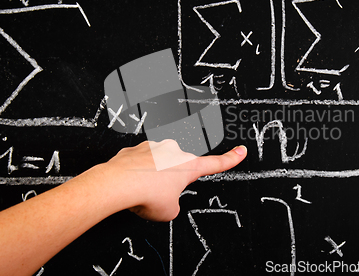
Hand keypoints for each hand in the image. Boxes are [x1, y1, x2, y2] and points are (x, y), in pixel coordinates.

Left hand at [94, 140, 246, 221]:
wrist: (117, 184)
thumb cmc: (146, 195)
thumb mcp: (169, 211)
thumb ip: (173, 202)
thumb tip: (164, 196)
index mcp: (188, 166)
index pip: (216, 163)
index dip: (231, 159)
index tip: (241, 151)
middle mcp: (173, 151)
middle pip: (178, 169)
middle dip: (171, 181)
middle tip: (159, 195)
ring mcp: (153, 147)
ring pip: (157, 166)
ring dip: (153, 178)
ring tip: (141, 192)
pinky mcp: (135, 149)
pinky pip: (140, 164)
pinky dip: (136, 175)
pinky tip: (129, 184)